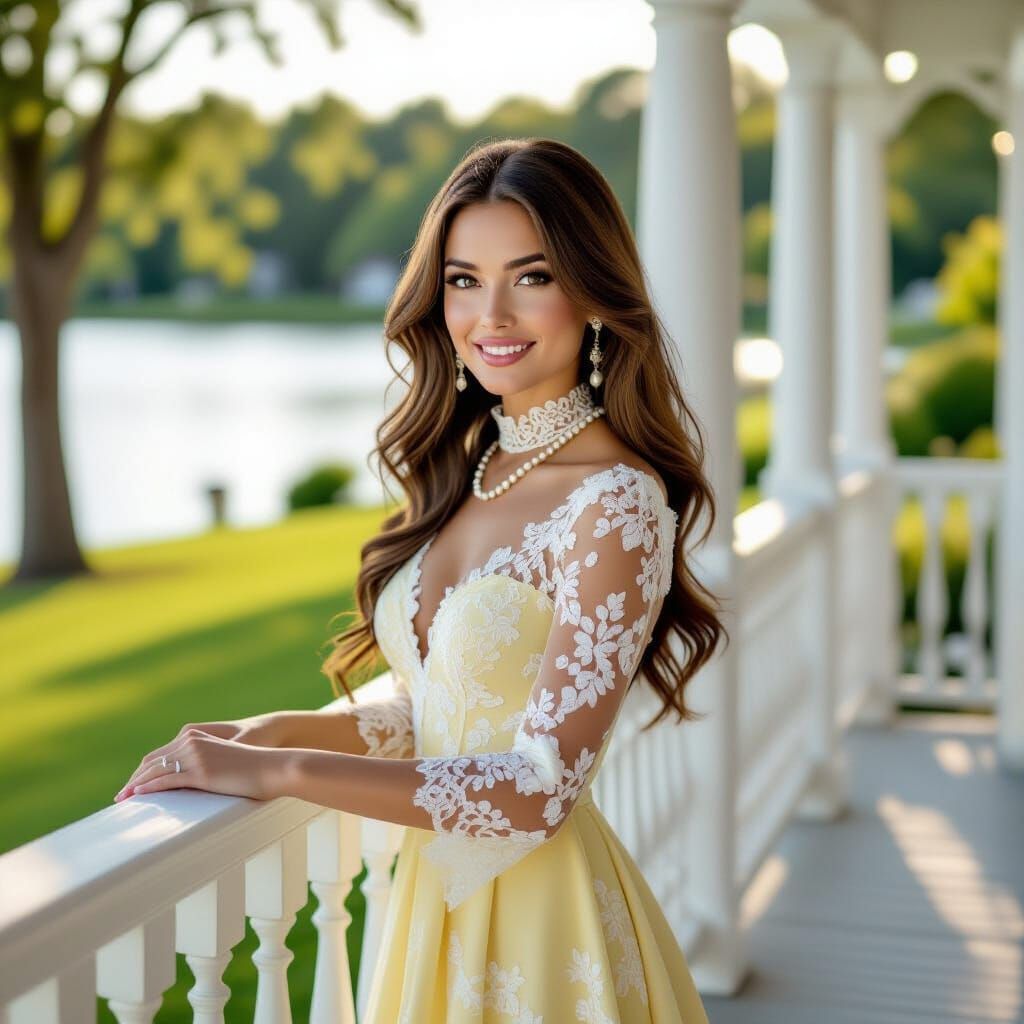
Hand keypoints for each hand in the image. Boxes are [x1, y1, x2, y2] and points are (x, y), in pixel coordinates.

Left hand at [114, 724, 286, 802]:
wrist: (273, 766)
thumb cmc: (254, 767)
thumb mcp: (225, 761)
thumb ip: (207, 764)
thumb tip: (195, 781)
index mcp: (196, 737)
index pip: (161, 753)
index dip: (144, 770)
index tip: (133, 784)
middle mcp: (192, 742)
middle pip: (152, 761)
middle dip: (134, 779)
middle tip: (121, 795)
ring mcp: (195, 756)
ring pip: (155, 771)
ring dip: (135, 786)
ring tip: (122, 800)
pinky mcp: (201, 772)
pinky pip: (167, 780)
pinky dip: (149, 788)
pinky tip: (138, 796)